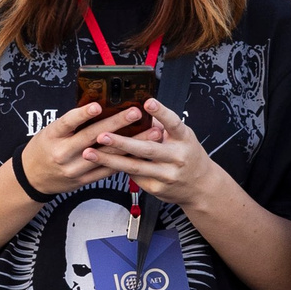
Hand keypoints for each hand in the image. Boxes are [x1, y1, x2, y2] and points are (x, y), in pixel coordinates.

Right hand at [18, 101, 149, 195]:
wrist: (32, 177)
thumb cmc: (43, 149)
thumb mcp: (49, 132)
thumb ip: (71, 123)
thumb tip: (100, 107)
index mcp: (52, 137)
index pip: (67, 123)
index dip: (82, 114)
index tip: (98, 106)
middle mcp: (62, 153)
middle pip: (91, 137)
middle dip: (116, 124)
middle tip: (135, 112)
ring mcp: (74, 168)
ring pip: (106, 155)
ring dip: (131, 143)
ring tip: (150, 132)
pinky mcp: (83, 179)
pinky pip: (108, 169)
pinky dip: (126, 160)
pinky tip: (141, 152)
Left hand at [91, 98, 224, 207]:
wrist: (201, 187)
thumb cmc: (187, 155)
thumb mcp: (181, 138)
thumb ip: (163, 126)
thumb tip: (138, 108)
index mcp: (184, 140)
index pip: (174, 124)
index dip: (162, 113)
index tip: (148, 102)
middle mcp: (177, 157)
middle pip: (148, 149)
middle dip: (122, 142)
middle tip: (101, 135)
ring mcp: (167, 174)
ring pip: (135, 166)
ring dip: (110, 159)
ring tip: (89, 152)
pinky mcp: (157, 188)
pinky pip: (134, 176)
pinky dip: (118, 169)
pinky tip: (101, 164)